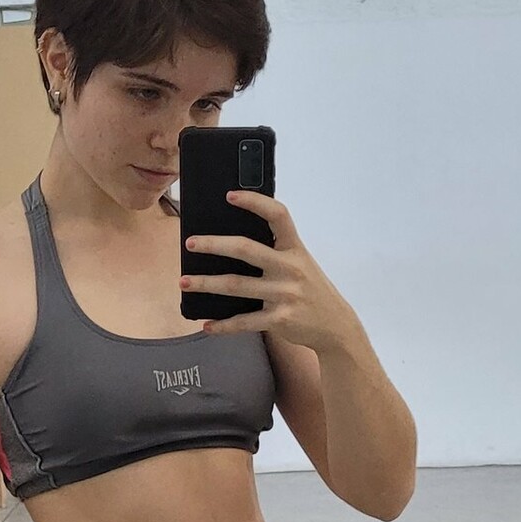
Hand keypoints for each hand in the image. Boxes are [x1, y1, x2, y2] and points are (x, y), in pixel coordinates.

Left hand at [179, 189, 352, 357]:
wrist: (335, 326)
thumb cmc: (310, 290)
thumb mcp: (300, 264)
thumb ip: (276, 251)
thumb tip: (232, 243)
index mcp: (295, 248)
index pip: (278, 215)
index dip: (254, 202)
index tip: (229, 195)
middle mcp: (290, 268)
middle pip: (245, 249)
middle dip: (214, 245)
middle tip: (190, 243)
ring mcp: (284, 294)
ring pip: (236, 286)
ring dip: (206, 284)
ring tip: (184, 282)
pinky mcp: (279, 320)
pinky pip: (244, 322)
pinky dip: (223, 325)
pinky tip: (207, 325)